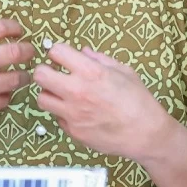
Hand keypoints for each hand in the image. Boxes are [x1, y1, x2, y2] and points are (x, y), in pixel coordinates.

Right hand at [0, 19, 34, 139]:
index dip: (14, 27)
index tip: (18, 31)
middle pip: (14, 53)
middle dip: (28, 50)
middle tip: (29, 51)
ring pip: (15, 79)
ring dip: (22, 75)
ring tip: (20, 74)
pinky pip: (4, 100)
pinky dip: (7, 94)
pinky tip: (2, 91)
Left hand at [33, 44, 173, 162]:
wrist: (146, 134)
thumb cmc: (139, 101)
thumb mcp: (124, 71)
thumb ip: (100, 59)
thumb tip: (83, 52)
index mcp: (91, 72)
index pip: (56, 51)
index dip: (58, 52)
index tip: (62, 57)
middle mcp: (77, 91)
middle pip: (40, 75)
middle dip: (46, 72)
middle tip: (55, 74)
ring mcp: (72, 113)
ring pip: (42, 98)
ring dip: (50, 94)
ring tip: (63, 94)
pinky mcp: (73, 131)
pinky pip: (57, 117)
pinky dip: (62, 113)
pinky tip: (77, 112)